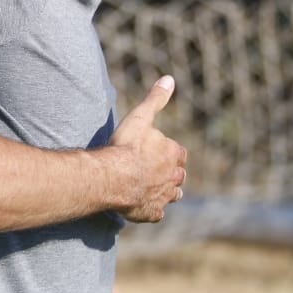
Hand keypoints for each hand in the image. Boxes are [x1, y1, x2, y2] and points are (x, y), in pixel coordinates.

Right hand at [107, 75, 186, 222]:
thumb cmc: (126, 147)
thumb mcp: (141, 116)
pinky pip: (156, 213)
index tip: (159, 150)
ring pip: (171, 195)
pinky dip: (151, 209)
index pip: (178, 153)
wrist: (114, 177)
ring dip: (166, 192)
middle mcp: (173, 177)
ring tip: (153, 189)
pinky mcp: (152, 213)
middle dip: (170, 173)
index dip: (169, 151)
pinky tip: (143, 206)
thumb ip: (155, 99)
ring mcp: (163, 197)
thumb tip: (170, 79)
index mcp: (173, 154)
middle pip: (178, 175)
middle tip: (155, 170)